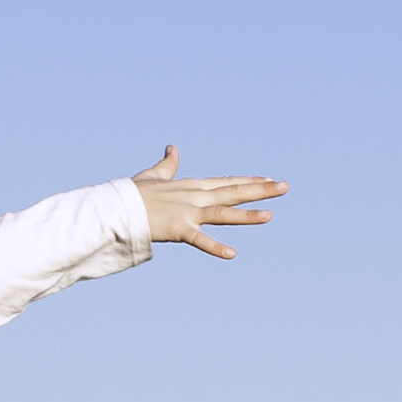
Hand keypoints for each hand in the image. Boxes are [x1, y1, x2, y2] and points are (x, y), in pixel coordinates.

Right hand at [130, 146, 284, 260]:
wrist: (117, 207)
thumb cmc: (133, 194)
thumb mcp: (154, 176)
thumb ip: (168, 165)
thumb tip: (173, 147)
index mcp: (192, 186)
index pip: (226, 182)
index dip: (249, 181)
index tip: (270, 179)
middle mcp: (195, 197)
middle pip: (233, 192)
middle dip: (260, 190)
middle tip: (285, 186)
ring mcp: (188, 212)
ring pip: (223, 213)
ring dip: (246, 215)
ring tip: (270, 215)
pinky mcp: (178, 228)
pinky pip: (199, 239)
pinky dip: (215, 247)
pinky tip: (232, 254)